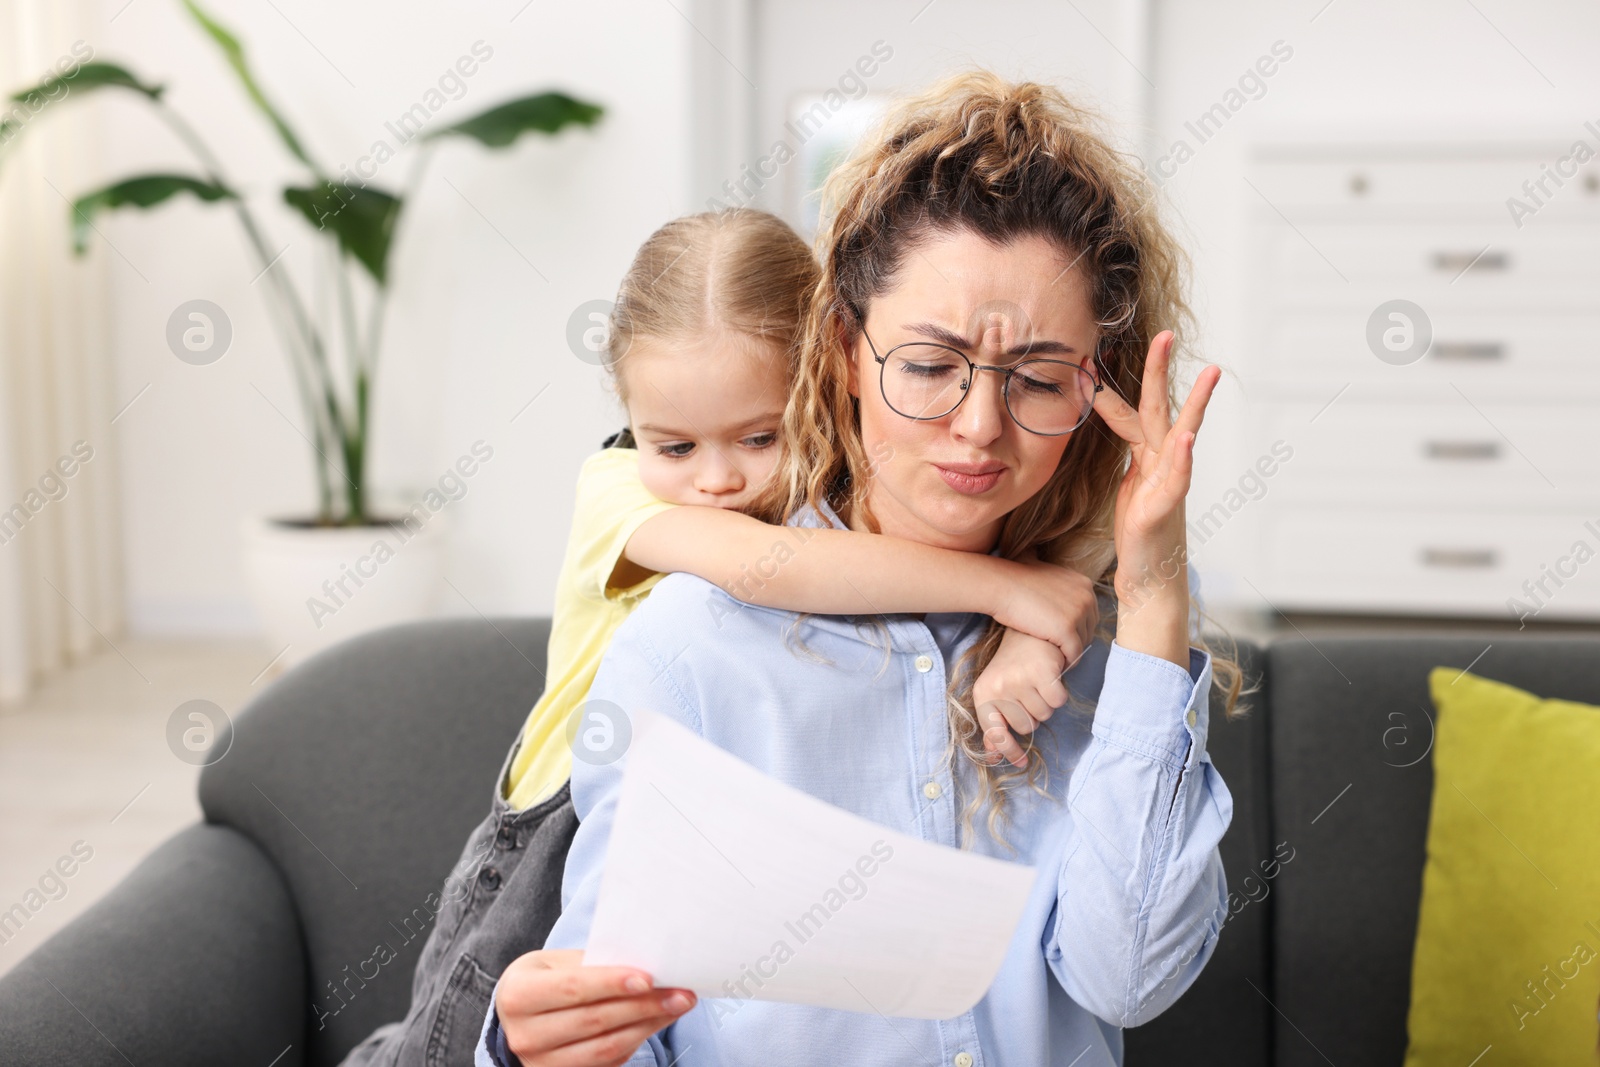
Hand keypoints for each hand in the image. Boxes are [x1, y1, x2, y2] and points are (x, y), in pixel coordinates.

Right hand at [496, 949, 694, 1066]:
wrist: (521, 1014)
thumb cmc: (546, 979)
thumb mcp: (558, 963)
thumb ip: (594, 965)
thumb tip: (647, 967)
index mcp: (518, 995)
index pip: (572, 988)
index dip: (611, 984)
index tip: (648, 979)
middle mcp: (525, 1035)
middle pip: (594, 1020)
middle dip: (643, 1006)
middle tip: (679, 993)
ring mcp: (541, 1063)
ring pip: (605, 1047)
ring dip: (648, 1025)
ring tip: (677, 1006)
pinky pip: (609, 1062)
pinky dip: (638, 1040)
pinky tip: (657, 1022)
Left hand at [972, 628, 1069, 768]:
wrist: (1028, 628)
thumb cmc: (1013, 664)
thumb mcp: (997, 691)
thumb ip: (994, 723)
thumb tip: (993, 756)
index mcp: (983, 694)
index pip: (996, 733)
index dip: (1008, 750)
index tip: (1020, 762)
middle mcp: (998, 688)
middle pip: (1026, 727)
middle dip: (1032, 715)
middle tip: (1030, 692)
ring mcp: (1020, 680)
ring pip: (1044, 715)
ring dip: (1046, 703)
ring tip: (1038, 682)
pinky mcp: (1042, 672)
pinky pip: (1058, 702)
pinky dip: (1058, 693)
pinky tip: (1051, 678)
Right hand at [989, 558, 1098, 665]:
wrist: (1002, 585)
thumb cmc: (1017, 581)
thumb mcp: (1049, 578)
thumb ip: (1062, 589)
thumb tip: (1063, 600)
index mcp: (1084, 584)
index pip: (1090, 614)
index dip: (1078, 628)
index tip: (1065, 637)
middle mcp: (1086, 598)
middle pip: (1089, 629)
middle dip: (1076, 641)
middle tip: (1062, 651)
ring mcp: (1078, 613)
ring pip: (1083, 643)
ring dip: (1071, 653)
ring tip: (1058, 659)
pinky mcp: (1066, 630)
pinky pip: (1074, 653)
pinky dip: (1068, 662)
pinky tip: (1057, 665)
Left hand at [1092, 331, 1218, 664]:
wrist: (1149, 582)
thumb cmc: (1140, 535)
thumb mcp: (1129, 487)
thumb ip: (1131, 457)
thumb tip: (1118, 430)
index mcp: (1147, 458)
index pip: (1130, 413)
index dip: (1109, 389)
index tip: (1091, 361)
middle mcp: (1161, 465)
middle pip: (1160, 410)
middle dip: (1160, 371)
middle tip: (1166, 333)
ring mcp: (1167, 485)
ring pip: (1180, 437)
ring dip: (1194, 405)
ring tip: (1210, 373)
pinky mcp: (1163, 510)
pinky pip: (1177, 481)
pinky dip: (1183, 459)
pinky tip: (1187, 437)